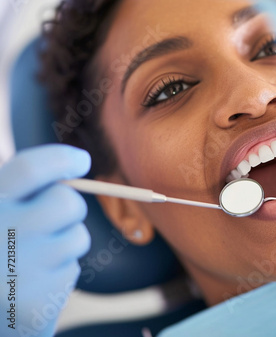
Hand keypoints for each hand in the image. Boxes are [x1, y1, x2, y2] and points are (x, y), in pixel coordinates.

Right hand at [0, 144, 90, 336]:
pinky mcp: (35, 304)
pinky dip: (58, 273)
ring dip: (65, 243)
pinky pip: (70, 270)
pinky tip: (31, 284)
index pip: (29, 170)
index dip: (61, 159)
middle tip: (55, 217)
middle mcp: (0, 237)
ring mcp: (18, 273)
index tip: (81, 160)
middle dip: (71, 206)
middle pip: (66, 202)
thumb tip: (73, 165)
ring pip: (77, 237)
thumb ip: (21, 191)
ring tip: (33, 259)